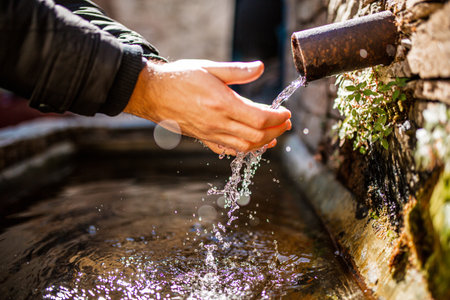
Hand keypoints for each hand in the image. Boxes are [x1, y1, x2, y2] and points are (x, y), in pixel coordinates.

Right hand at [124, 59, 290, 153]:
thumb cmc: (180, 78)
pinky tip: (252, 143)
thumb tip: (260, 67)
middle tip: (286, 123)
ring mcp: (211, 134)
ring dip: (264, 142)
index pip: (260, 118)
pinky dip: (245, 148)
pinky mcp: (204, 138)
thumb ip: (237, 71)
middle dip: (276, 131)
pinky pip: (228, 149)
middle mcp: (218, 123)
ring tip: (275, 134)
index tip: (287, 112)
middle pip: (257, 135)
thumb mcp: (209, 68)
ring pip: (245, 146)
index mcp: (223, 104)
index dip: (278, 117)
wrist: (153, 94)